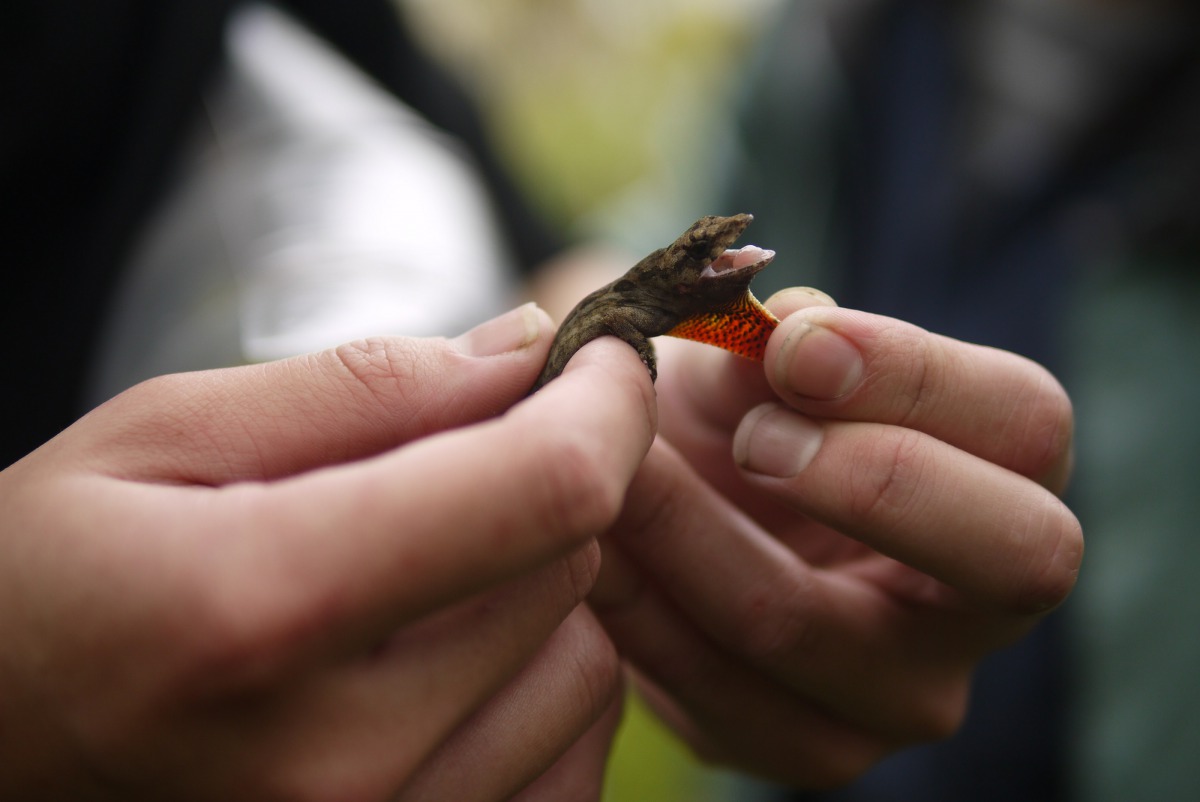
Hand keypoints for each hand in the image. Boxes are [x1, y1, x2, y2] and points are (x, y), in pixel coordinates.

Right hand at [0, 304, 655, 800]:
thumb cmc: (39, 585)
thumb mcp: (162, 438)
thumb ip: (362, 390)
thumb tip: (527, 348)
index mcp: (263, 609)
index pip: (541, 490)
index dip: (605, 404)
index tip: (604, 359)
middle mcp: (337, 760)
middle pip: (568, 567)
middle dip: (537, 487)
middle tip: (449, 467)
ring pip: (586, 668)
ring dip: (535, 596)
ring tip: (419, 581)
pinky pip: (567, 762)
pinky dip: (534, 692)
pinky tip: (442, 666)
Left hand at [591, 289, 1081, 786]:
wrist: (680, 512)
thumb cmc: (739, 416)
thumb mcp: (755, 363)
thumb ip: (778, 340)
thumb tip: (789, 328)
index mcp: (1006, 472)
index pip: (1026, 423)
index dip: (915, 374)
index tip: (792, 343)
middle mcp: (983, 601)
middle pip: (1013, 555)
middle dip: (869, 483)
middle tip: (752, 438)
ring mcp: (901, 692)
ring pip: (806, 625)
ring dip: (689, 534)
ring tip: (613, 469)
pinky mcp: (803, 744)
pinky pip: (717, 690)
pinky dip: (637, 610)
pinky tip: (588, 550)